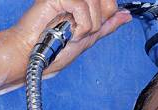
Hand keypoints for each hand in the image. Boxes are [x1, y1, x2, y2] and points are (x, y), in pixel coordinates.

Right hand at [10, 0, 131, 74]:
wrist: (32, 57)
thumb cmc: (53, 51)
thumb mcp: (88, 39)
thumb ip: (107, 25)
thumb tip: (126, 15)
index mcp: (83, 4)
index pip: (109, 2)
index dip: (106, 17)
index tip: (90, 30)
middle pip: (107, 1)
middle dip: (98, 22)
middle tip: (80, 32)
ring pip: (96, 3)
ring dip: (88, 26)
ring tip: (72, 33)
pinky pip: (82, 5)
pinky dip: (80, 25)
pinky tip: (68, 30)